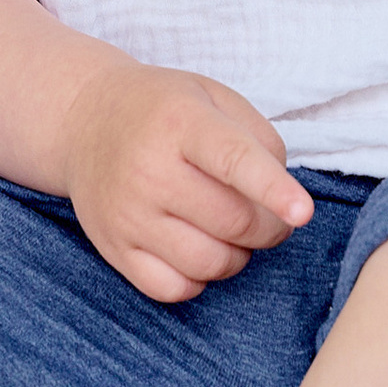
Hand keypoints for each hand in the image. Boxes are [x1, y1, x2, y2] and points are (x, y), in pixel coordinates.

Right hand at [61, 59, 312, 302]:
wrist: (84, 120)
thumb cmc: (163, 110)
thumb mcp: (213, 97)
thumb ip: (259, 140)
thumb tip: (283, 198)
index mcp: (180, 123)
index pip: (234, 161)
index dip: (274, 190)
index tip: (303, 213)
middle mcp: (149, 171)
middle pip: (233, 222)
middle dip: (270, 227)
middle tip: (271, 216)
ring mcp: (127, 214)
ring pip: (209, 263)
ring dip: (238, 256)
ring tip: (231, 230)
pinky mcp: (113, 249)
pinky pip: (173, 289)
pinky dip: (199, 279)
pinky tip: (197, 250)